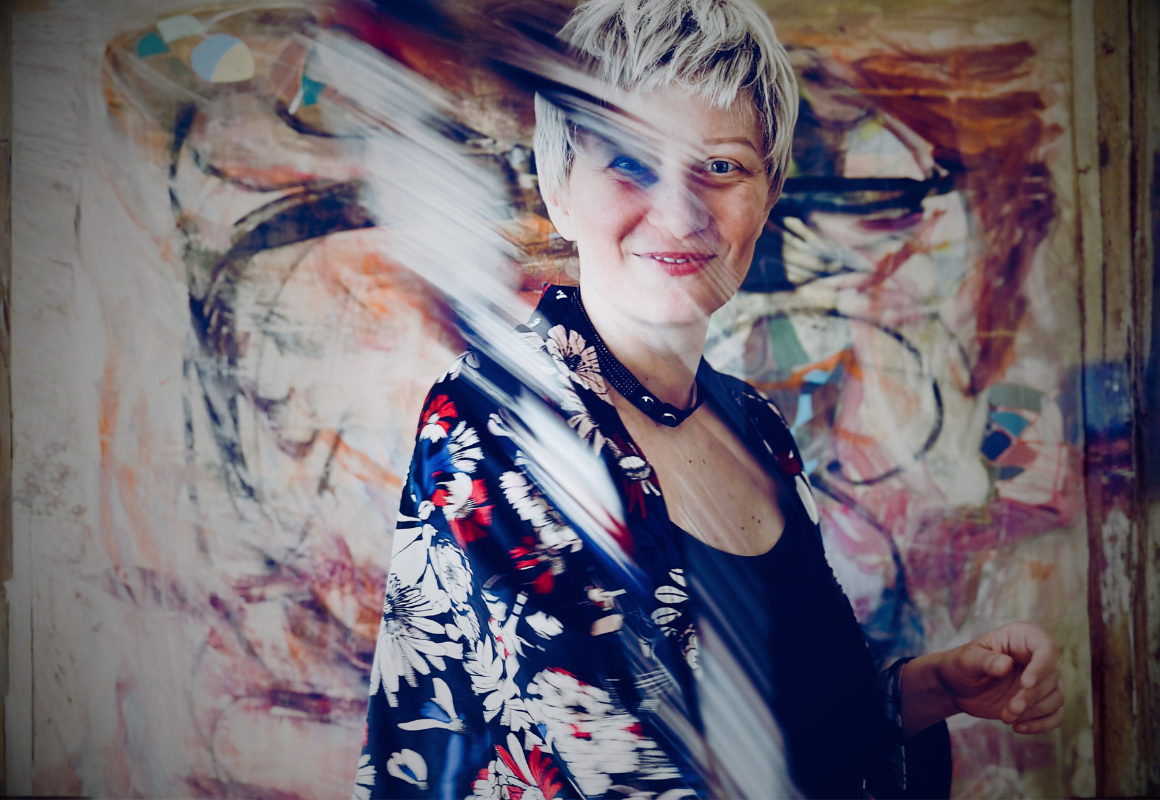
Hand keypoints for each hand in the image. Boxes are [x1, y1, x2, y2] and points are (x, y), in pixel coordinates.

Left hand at [933, 621, 1063, 734]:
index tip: (1025, 684)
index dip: (1041, 666)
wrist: (957, 688)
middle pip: (1052, 677)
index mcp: (1021, 637)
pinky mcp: (1040, 701)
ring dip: (1033, 712)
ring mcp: (1041, 680)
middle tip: (1009, 709)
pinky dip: (1042, 725)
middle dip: (1031, 697)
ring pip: (1056, 697)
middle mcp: (1036, 657)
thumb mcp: (966, 660)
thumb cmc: (961, 666)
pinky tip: (1019, 728)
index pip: (1047, 647)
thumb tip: (1006, 665)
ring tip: (1006, 716)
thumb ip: (985, 660)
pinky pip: (1055, 715)